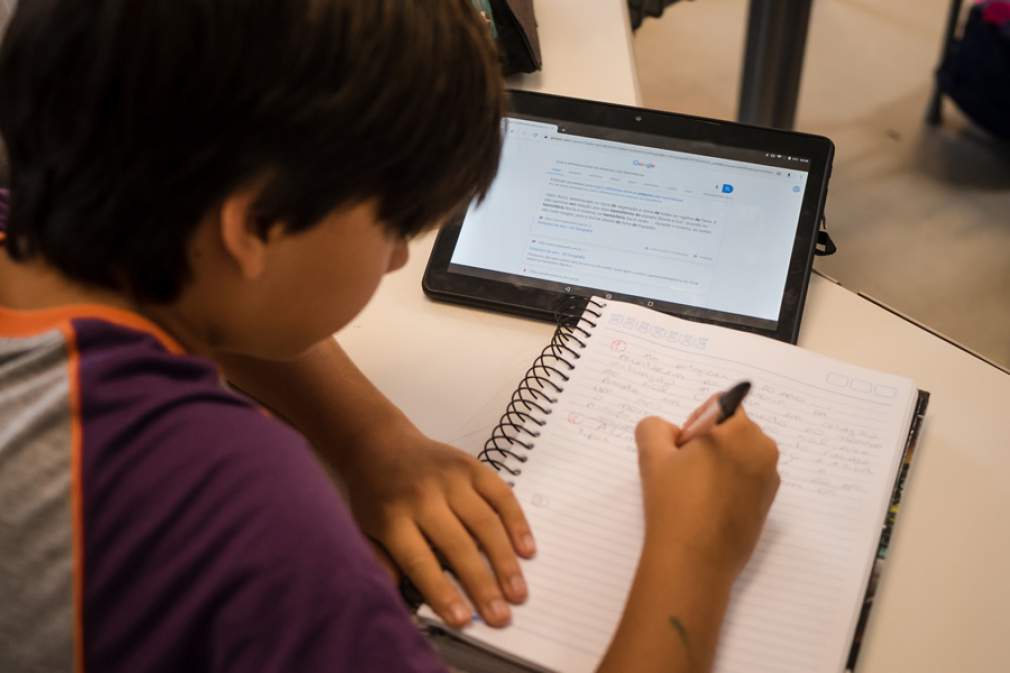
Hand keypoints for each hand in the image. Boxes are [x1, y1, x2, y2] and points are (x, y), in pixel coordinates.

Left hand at [339, 424, 535, 627]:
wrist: (380, 444)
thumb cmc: (375, 495)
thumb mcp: (363, 531)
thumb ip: (382, 565)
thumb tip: (405, 605)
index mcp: (392, 517)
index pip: (420, 561)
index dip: (442, 592)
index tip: (462, 620)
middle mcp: (423, 496)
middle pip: (458, 546)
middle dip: (482, 585)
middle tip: (501, 616)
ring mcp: (450, 478)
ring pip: (485, 523)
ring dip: (505, 562)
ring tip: (518, 593)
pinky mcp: (471, 466)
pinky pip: (501, 495)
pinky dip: (517, 523)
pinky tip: (527, 550)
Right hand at [635, 407, 778, 578]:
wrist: (694, 562)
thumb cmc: (674, 503)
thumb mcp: (652, 456)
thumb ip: (654, 427)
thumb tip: (671, 434)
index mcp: (740, 431)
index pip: (719, 404)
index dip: (695, 422)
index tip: (681, 449)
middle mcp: (763, 450)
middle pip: (732, 429)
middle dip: (708, 442)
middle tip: (684, 472)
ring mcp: (770, 479)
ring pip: (739, 455)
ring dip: (719, 463)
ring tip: (694, 493)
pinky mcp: (768, 504)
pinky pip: (747, 479)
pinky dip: (729, 484)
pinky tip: (708, 508)